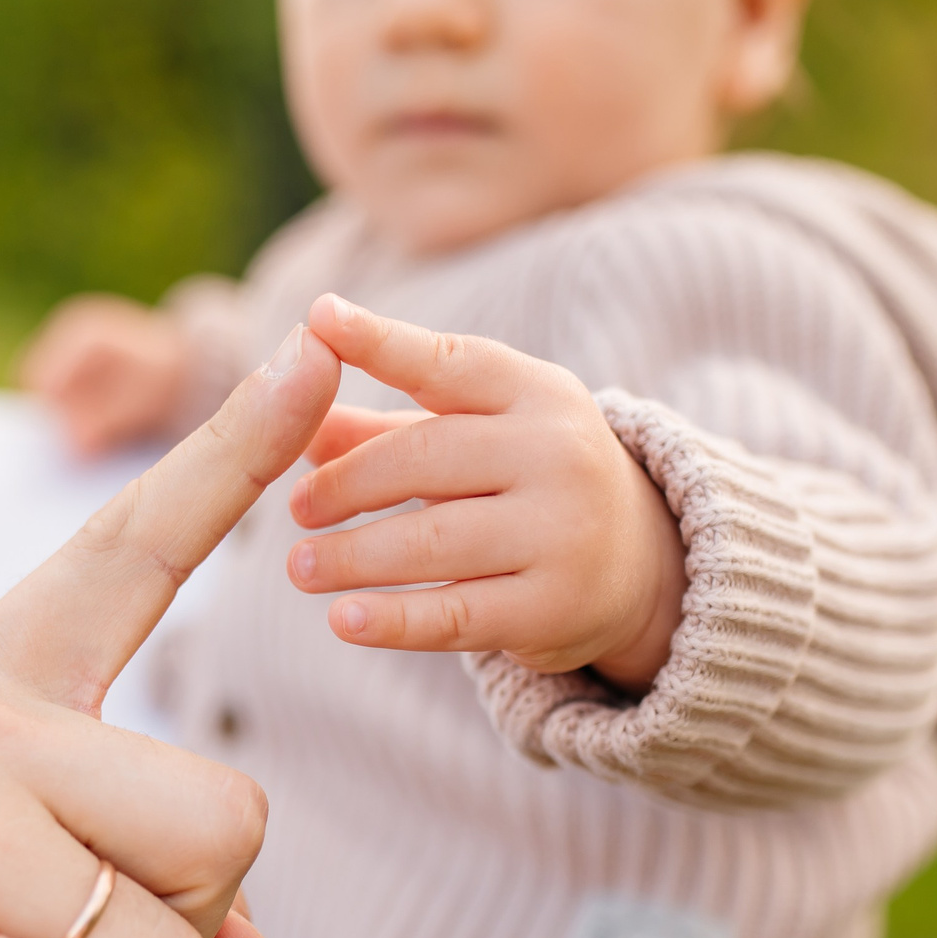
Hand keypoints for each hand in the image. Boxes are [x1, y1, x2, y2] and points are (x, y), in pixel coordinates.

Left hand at [285, 294, 687, 688]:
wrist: (640, 568)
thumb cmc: (527, 486)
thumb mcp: (474, 441)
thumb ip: (385, 430)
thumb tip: (297, 423)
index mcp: (537, 393)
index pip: (449, 362)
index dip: (382, 342)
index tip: (320, 317)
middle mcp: (559, 453)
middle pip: (425, 459)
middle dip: (348, 484)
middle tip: (296, 507)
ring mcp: (563, 532)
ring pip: (433, 541)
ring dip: (352, 557)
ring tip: (301, 566)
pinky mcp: (553, 608)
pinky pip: (455, 614)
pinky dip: (391, 620)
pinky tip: (342, 620)